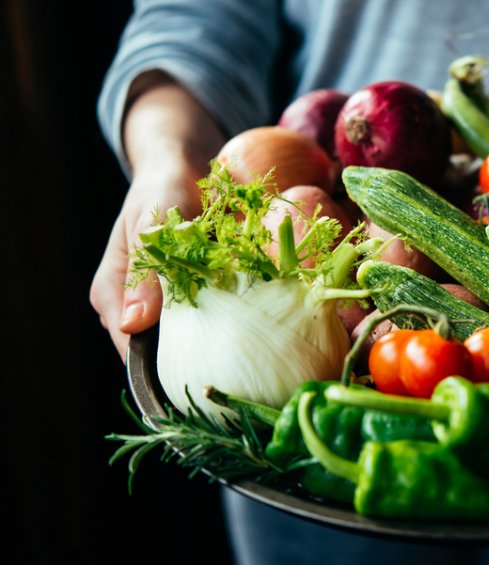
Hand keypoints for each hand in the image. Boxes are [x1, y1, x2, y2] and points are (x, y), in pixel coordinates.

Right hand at [90, 74, 223, 360]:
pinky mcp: (195, 296)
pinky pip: (213, 318)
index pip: (129, 349)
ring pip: (190, 339)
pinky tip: (254, 320)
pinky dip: (231, 319)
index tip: (199, 376)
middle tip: (235, 364)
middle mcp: (136, 306)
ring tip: (248, 344)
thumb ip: (144, 270)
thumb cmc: (162, 189)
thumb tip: (132, 325)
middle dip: (195, 359)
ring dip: (217, 341)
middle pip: (160, 352)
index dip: (159, 369)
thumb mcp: (150, 221)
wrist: (185, 168)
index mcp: (112, 294)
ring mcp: (165, 303)